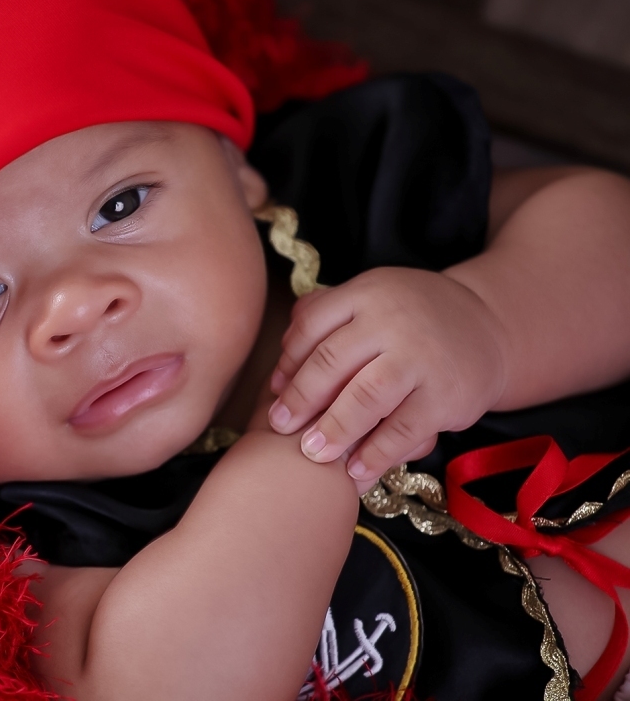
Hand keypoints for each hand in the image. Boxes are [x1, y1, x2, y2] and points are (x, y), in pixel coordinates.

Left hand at [267, 267, 509, 486]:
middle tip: (281, 426)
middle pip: (332, 360)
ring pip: (365, 397)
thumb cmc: (411, 319)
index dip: (288, 362)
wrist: (489, 326)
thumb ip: (325, 316)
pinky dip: (376, 453)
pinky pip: (403, 430)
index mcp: (367, 293)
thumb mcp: (371, 299)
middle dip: (301, 398)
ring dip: (334, 429)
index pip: (312, 325)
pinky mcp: (447, 396)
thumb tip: (279, 359)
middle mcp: (393, 320)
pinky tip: (355, 470)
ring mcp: (422, 358)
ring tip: (313, 453)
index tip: (274, 391)